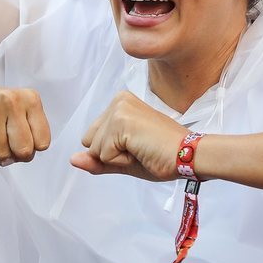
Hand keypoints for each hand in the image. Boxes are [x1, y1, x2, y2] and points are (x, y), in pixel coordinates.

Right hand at [0, 81, 50, 164]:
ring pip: (2, 153)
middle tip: (7, 143)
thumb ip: (29, 135)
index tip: (23, 140)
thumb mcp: (21, 112)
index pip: (43, 141)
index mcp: (31, 99)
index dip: (33, 149)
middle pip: (24, 150)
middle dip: (15, 154)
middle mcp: (13, 101)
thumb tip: (16, 159)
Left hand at [71, 91, 187, 180]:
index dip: (113, 152)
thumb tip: (72, 160)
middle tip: (141, 149)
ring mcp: (119, 110)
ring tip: (143, 150)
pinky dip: (122, 161)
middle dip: (111, 155)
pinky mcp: (121, 121)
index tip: (140, 146)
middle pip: (89, 142)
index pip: (93, 138)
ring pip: (95, 149)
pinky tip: (142, 151)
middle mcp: (118, 101)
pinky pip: (104, 155)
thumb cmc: (164, 156)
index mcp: (120, 104)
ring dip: (117, 159)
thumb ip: (97, 160)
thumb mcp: (124, 160)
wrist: (190, 155)